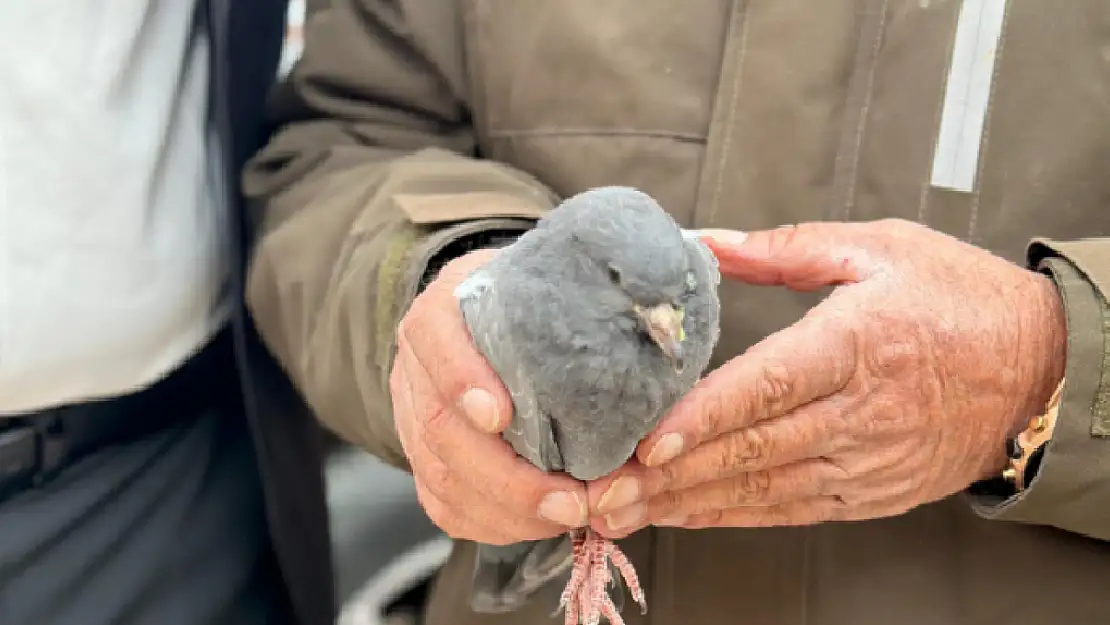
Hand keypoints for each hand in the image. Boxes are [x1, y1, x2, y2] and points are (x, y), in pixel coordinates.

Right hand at [390, 249, 586, 544]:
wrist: (487, 323)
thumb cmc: (531, 303)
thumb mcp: (549, 280)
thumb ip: (583, 294)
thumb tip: (658, 319)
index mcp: (441, 310)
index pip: (434, 336)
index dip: (461, 378)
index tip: (500, 415)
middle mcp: (415, 367)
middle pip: (439, 428)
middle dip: (507, 477)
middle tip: (571, 500)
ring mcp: (412, 418)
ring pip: (441, 477)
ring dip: (508, 510)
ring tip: (570, 517)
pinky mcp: (424, 460)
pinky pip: (445, 505)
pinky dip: (494, 525)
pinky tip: (541, 527)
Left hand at [587, 219, 1066, 533]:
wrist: (1041, 369)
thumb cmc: (962, 301)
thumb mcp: (880, 247)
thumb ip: (785, 248)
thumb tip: (706, 242)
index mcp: (858, 343)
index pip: (767, 386)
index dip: (703, 417)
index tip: (646, 437)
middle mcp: (860, 411)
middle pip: (750, 449)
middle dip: (668, 472)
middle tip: (600, 487)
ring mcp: (866, 460)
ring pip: (762, 489)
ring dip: (687, 501)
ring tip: (621, 509)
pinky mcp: (872, 491)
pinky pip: (791, 510)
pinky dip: (732, 515)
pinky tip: (685, 513)